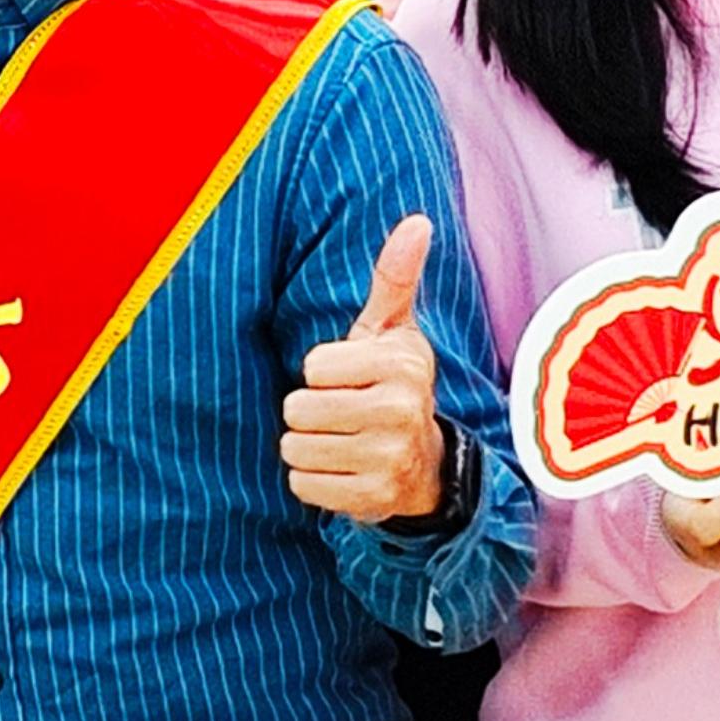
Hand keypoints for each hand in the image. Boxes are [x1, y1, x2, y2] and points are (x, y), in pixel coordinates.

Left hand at [282, 215, 448, 522]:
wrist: (424, 462)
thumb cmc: (392, 384)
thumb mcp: (392, 331)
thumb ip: (395, 277)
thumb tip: (419, 221)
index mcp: (401, 364)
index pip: (312, 366)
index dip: (321, 372)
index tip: (350, 378)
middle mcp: (401, 411)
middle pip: (297, 408)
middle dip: (309, 411)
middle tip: (343, 414)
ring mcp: (389, 459)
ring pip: (295, 448)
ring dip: (307, 446)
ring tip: (342, 441)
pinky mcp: (373, 500)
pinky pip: (302, 485)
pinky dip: (313, 481)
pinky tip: (343, 471)